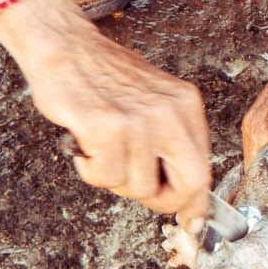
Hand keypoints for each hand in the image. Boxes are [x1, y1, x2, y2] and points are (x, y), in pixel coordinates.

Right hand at [0, 0, 210, 226]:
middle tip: (134, 187)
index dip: (196, 203)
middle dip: (161, 201)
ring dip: (113, 179)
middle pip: (187, 185)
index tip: (191, 223)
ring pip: (138, 187)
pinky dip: (90, 170)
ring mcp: (140, 120)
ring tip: (101, 148)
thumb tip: (185, 194)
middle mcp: (170, 112)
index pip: (203, 168)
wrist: (64, 46)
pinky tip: (85, 144)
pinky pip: (106, 177)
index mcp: (186, 105)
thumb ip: (169, 141)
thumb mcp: (153, 100)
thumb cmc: (101, 76)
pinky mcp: (107, 126)